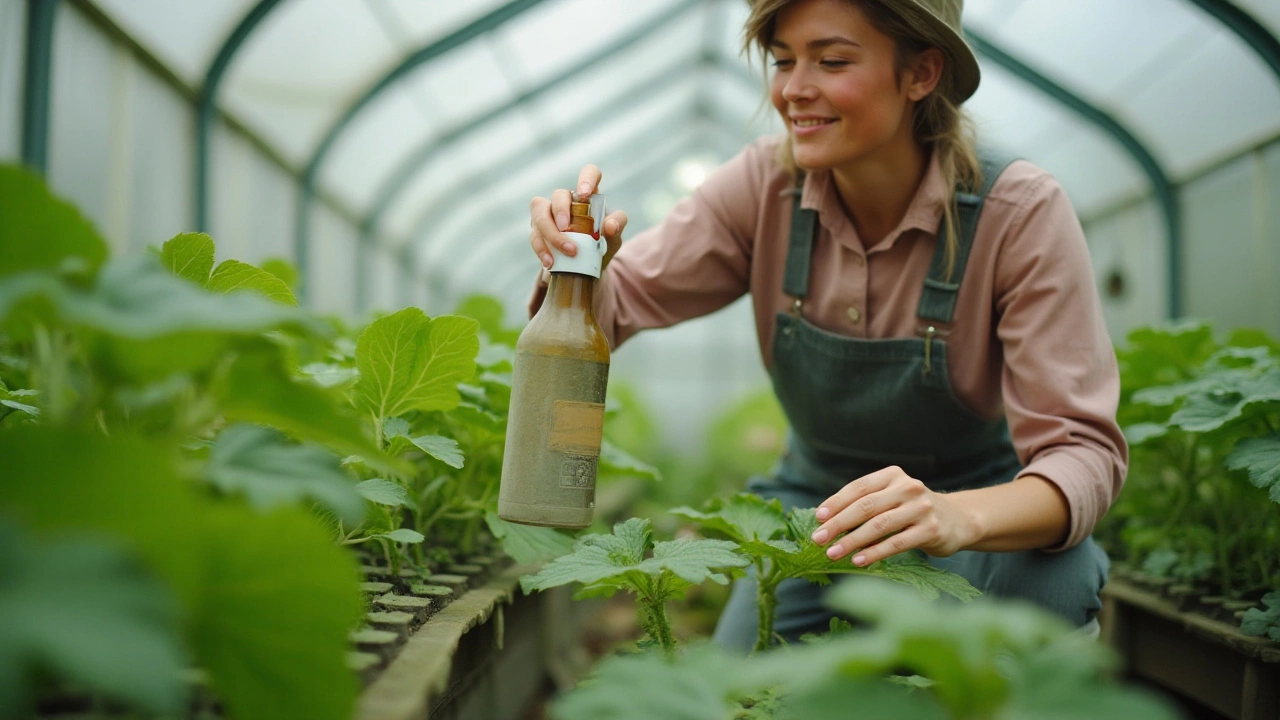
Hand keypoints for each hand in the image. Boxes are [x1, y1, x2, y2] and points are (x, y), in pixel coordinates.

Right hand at [529, 164, 627, 270]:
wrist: (586, 267)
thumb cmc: (601, 243)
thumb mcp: (615, 236)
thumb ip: (617, 226)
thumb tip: (609, 226)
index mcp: (588, 196)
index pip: (589, 172)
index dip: (586, 178)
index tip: (584, 194)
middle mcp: (566, 201)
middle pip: (558, 195)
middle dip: (560, 211)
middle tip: (567, 229)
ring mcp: (548, 214)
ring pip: (540, 212)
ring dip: (551, 233)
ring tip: (567, 252)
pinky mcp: (538, 231)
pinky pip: (534, 235)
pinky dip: (542, 249)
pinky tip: (551, 262)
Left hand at [808, 466, 981, 565]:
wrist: (958, 520)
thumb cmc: (912, 511)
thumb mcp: (892, 498)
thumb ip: (866, 504)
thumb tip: (826, 522)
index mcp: (893, 475)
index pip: (859, 487)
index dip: (836, 502)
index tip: (818, 518)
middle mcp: (908, 487)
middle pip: (866, 506)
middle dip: (838, 523)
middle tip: (818, 539)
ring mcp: (921, 508)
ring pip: (879, 525)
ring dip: (852, 541)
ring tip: (832, 554)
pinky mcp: (931, 530)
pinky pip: (897, 542)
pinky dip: (875, 553)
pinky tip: (858, 561)